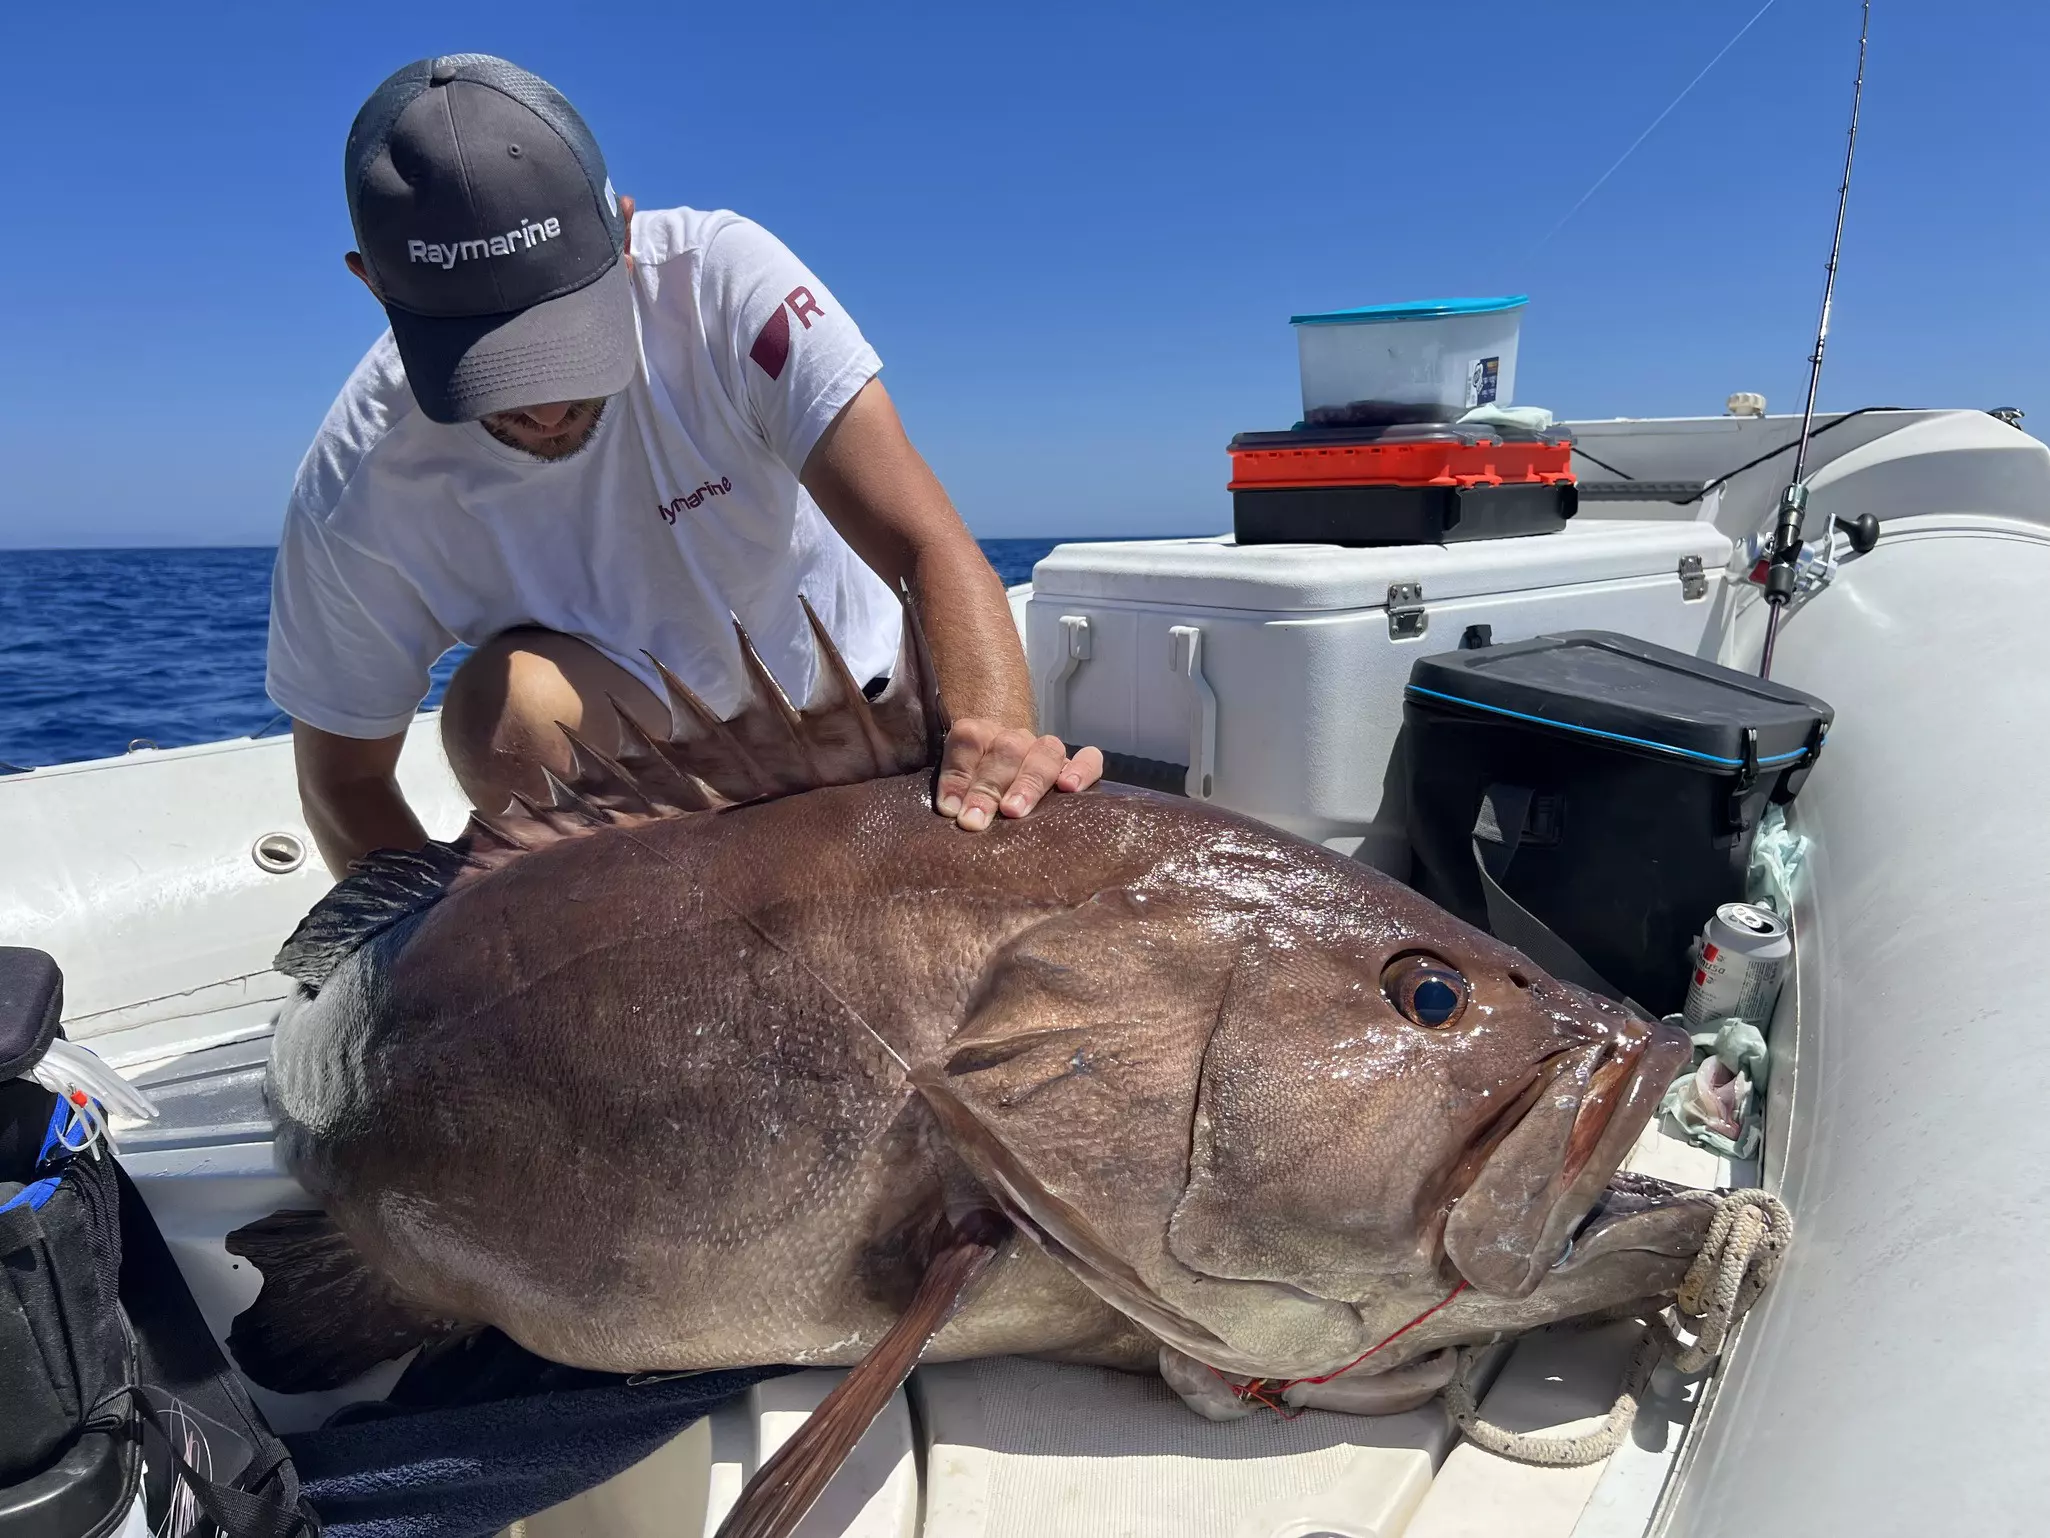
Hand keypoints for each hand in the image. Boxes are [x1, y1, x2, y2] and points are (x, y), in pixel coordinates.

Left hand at [934, 720, 1103, 830]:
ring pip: (1045, 752)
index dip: (959, 773)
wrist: (1009, 780)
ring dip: (1028, 783)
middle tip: (975, 821)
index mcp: (981, 736)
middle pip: (1006, 749)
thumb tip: (953, 812)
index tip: (951, 810)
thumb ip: (954, 795)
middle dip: (989, 787)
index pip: (970, 740)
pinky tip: (1071, 788)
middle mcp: (1015, 740)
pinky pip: (1089, 759)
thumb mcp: (958, 792)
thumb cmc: (976, 795)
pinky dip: (1082, 770)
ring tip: (1014, 811)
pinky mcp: (1076, 766)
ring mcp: (1047, 751)